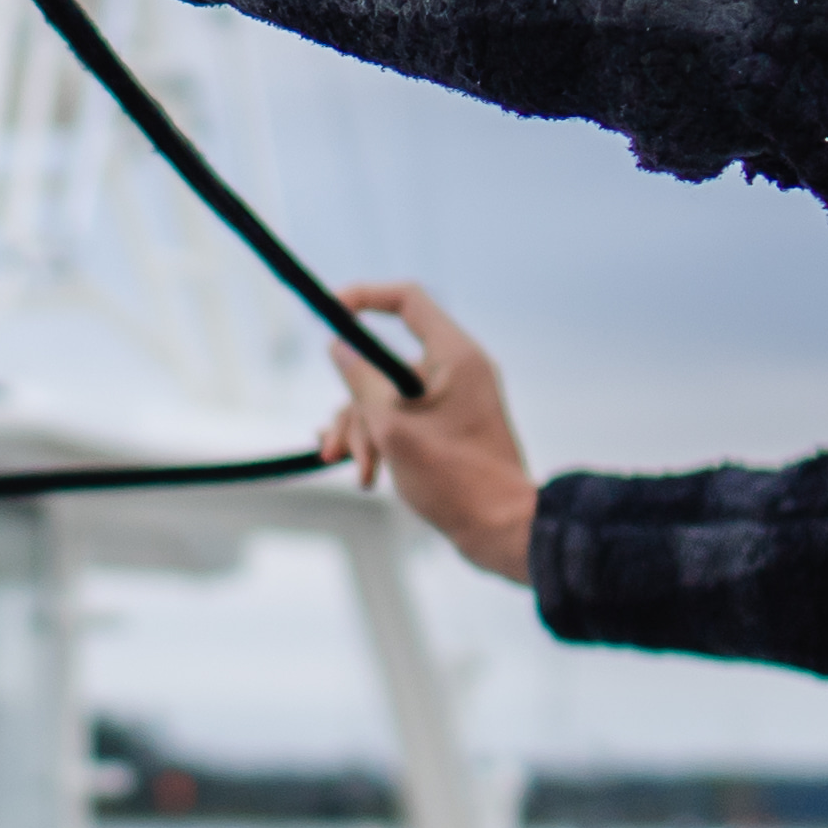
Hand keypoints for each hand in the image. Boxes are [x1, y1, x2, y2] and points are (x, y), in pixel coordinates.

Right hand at [316, 282, 532, 583]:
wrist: (501, 529)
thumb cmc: (454, 478)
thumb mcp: (393, 428)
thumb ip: (361, 381)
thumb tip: (338, 345)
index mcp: (455, 356)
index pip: (406, 300)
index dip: (362, 297)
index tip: (326, 310)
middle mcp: (456, 369)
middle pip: (383, 364)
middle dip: (354, 407)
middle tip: (338, 449)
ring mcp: (452, 399)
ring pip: (385, 398)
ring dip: (363, 433)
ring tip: (361, 472)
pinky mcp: (447, 426)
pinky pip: (401, 418)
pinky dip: (381, 441)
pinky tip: (368, 473)